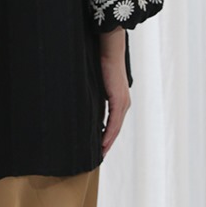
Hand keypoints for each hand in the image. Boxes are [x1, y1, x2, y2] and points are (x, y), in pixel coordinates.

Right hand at [99, 27, 130, 155]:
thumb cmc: (101, 63)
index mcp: (118, 101)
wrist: (109, 50)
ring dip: (107, 142)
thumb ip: (93, 95)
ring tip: (99, 154)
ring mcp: (122, 103)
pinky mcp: (119, 100)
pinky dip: (108, 134)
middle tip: (98, 157)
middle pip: (115, 130)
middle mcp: (123, 104)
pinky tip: (102, 143)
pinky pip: (114, 122)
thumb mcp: (96, 84)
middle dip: (107, 144)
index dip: (106, 137)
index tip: (98, 148)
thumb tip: (82, 102)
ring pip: (115, 129)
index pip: (113, 124)